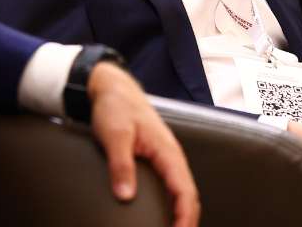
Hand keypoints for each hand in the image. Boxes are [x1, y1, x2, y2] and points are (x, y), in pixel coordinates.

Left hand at [86, 62, 199, 226]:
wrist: (113, 88)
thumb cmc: (116, 107)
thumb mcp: (115, 135)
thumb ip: (121, 165)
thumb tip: (125, 196)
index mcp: (167, 151)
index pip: (185, 192)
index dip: (185, 217)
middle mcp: (171, 156)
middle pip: (188, 196)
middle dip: (187, 220)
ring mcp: (166, 157)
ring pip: (182, 191)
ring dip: (181, 213)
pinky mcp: (157, 158)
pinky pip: (172, 185)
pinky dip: (173, 203)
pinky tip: (163, 214)